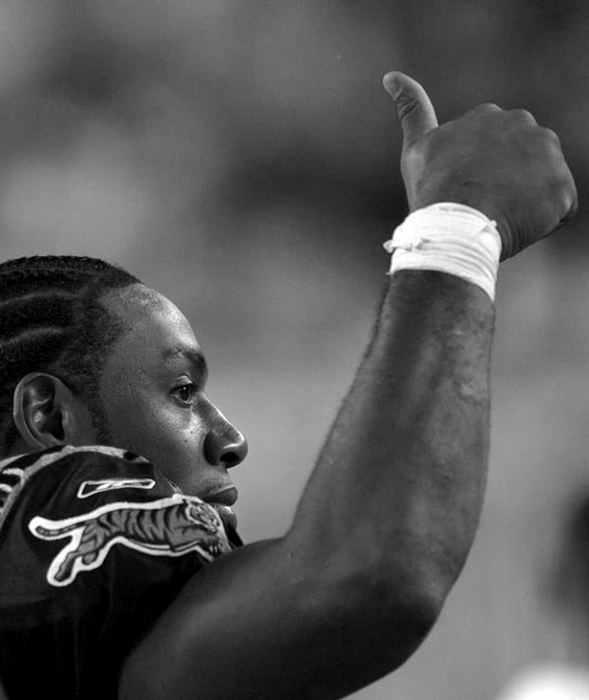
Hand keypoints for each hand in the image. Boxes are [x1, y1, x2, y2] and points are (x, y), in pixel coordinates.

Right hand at [383, 71, 577, 259]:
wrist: (455, 227)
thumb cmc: (433, 192)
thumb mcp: (417, 147)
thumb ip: (412, 110)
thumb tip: (391, 76)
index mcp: (489, 115)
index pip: (495, 151)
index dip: (481, 176)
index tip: (466, 190)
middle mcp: (524, 124)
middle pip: (523, 163)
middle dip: (509, 183)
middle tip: (483, 204)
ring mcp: (547, 154)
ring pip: (542, 184)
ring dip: (527, 201)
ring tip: (500, 215)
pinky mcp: (563, 186)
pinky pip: (560, 208)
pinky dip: (544, 221)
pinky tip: (518, 225)